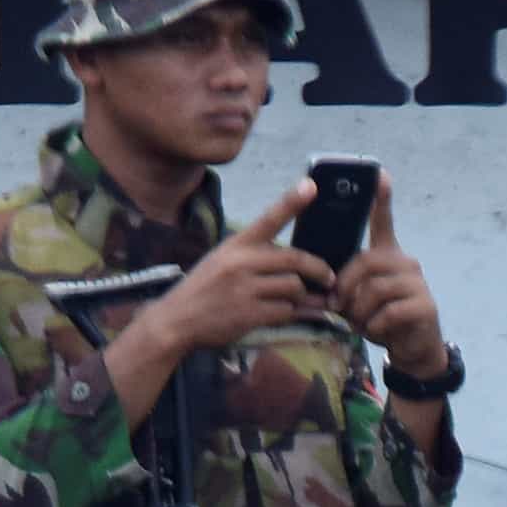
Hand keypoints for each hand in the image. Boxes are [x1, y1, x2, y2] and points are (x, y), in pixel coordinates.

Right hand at [144, 180, 331, 354]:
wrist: (177, 320)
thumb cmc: (205, 289)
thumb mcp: (223, 260)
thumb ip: (254, 255)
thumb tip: (293, 261)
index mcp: (236, 244)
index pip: (269, 218)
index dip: (292, 201)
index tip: (311, 186)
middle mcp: (241, 262)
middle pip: (294, 259)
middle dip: (319, 269)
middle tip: (329, 277)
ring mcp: (246, 288)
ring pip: (294, 287)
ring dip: (301, 296)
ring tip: (296, 300)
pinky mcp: (250, 314)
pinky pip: (286, 311)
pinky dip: (290, 314)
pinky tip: (280, 314)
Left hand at [331, 173, 450, 385]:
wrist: (411, 348)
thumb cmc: (380, 318)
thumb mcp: (359, 297)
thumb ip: (346, 283)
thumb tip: (327, 283)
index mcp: (387, 255)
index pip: (384, 222)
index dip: (381, 199)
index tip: (380, 174)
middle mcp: (405, 262)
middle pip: (366, 261)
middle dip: (346, 286)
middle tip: (338, 306)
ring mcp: (418, 283)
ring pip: (375, 289)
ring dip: (359, 311)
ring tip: (361, 323)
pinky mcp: (425, 306)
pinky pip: (389, 312)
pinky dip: (376, 326)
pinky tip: (378, 331)